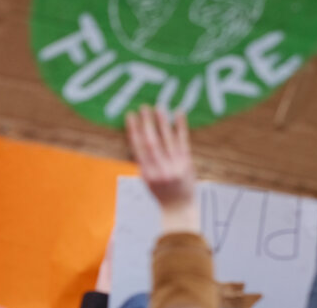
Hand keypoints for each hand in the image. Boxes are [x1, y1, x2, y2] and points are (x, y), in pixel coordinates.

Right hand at [125, 105, 198, 231]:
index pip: (138, 147)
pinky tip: (178, 114)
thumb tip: (135, 142)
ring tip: (159, 106)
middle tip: (143, 107)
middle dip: (147, 123)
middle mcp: (160, 169)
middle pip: (151, 142)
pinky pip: (183, 142)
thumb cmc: (160, 193)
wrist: (179, 209)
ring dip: (162, 122)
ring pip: (167, 139)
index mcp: (146, 172)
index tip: (130, 116)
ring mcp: (174, 166)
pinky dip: (180, 127)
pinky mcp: (187, 163)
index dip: (134, 130)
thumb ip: (142, 162)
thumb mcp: (146, 180)